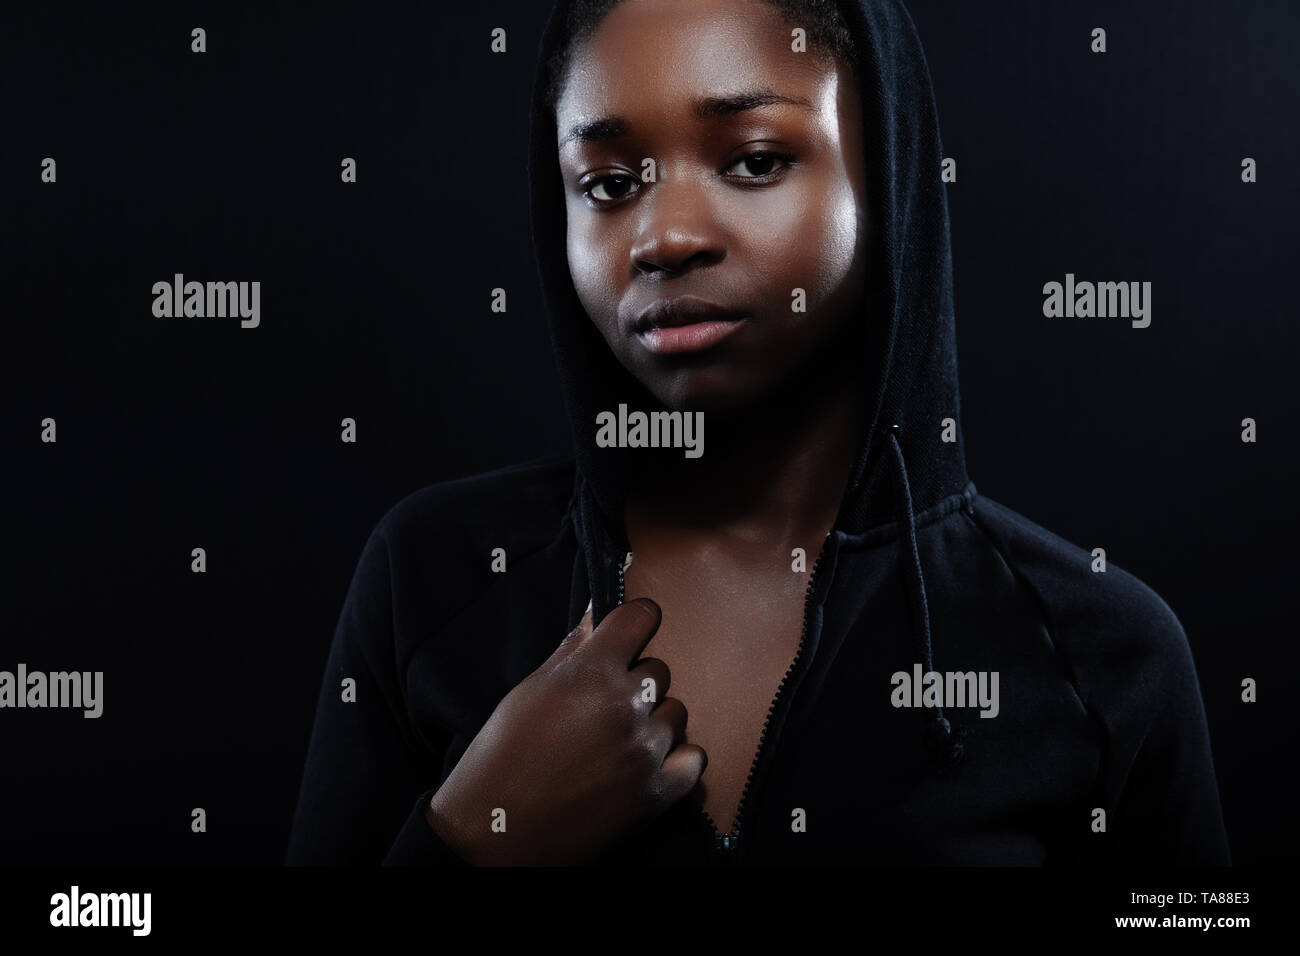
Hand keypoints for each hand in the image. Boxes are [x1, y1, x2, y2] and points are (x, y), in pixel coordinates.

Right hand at [425, 597, 705, 864]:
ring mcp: (646, 750)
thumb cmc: (501, 757)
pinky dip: (675, 759)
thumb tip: (597, 612)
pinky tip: (647, 765)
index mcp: (593, 672)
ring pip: (674, 713)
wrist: (496, 833)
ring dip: (651, 722)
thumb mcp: (529, 690)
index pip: (642, 617)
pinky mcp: (658, 793)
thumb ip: (572, 649)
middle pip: (658, 670)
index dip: (636, 622)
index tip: (629, 634)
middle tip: (600, 708)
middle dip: (633, 683)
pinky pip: (693, 758)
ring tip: (614, 743)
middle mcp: (627, 706)